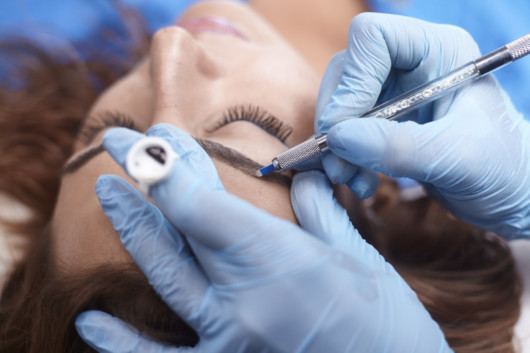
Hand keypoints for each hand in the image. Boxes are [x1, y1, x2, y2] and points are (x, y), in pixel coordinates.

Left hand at [75, 124, 451, 351]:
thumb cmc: (387, 322)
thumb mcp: (356, 257)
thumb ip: (319, 212)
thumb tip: (303, 180)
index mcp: (281, 262)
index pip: (203, 204)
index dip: (173, 166)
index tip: (155, 138)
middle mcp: (245, 301)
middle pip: (179, 229)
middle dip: (145, 180)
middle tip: (117, 144)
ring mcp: (230, 340)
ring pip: (166, 278)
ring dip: (133, 231)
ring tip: (109, 193)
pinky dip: (123, 344)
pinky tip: (91, 323)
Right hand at [317, 13, 529, 238]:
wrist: (507, 196)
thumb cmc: (500, 169)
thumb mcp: (454, 157)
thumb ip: (396, 146)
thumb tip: (336, 137)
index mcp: (440, 51)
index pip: (373, 38)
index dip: (352, 81)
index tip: (344, 128)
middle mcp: (412, 64)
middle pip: (347, 71)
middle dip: (337, 121)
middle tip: (339, 164)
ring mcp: (395, 93)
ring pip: (339, 102)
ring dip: (336, 145)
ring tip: (352, 179)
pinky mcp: (384, 121)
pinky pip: (345, 129)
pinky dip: (344, 156)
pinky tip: (361, 181)